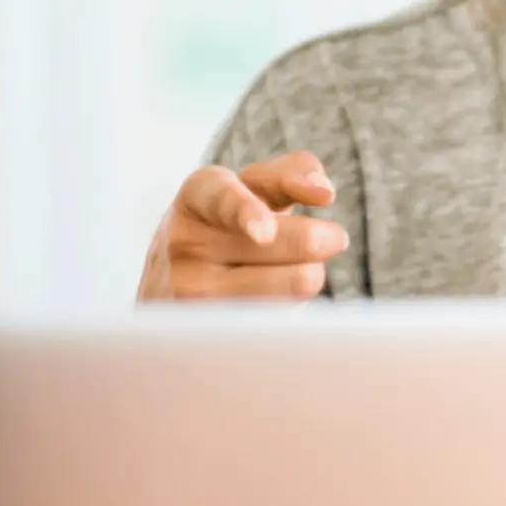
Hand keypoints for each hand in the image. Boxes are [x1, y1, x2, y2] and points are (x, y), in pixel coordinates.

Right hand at [137, 151, 348, 301]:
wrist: (173, 282)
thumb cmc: (231, 224)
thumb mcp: (252, 188)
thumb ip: (292, 174)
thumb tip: (323, 192)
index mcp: (196, 196)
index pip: (222, 200)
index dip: (246, 214)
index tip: (264, 233)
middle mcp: (185, 243)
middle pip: (279, 243)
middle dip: (324, 238)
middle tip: (331, 238)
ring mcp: (191, 292)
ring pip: (293, 283)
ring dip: (311, 275)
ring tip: (294, 270)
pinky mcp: (211, 332)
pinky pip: (284, 319)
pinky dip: (296, 308)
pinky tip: (274, 301)